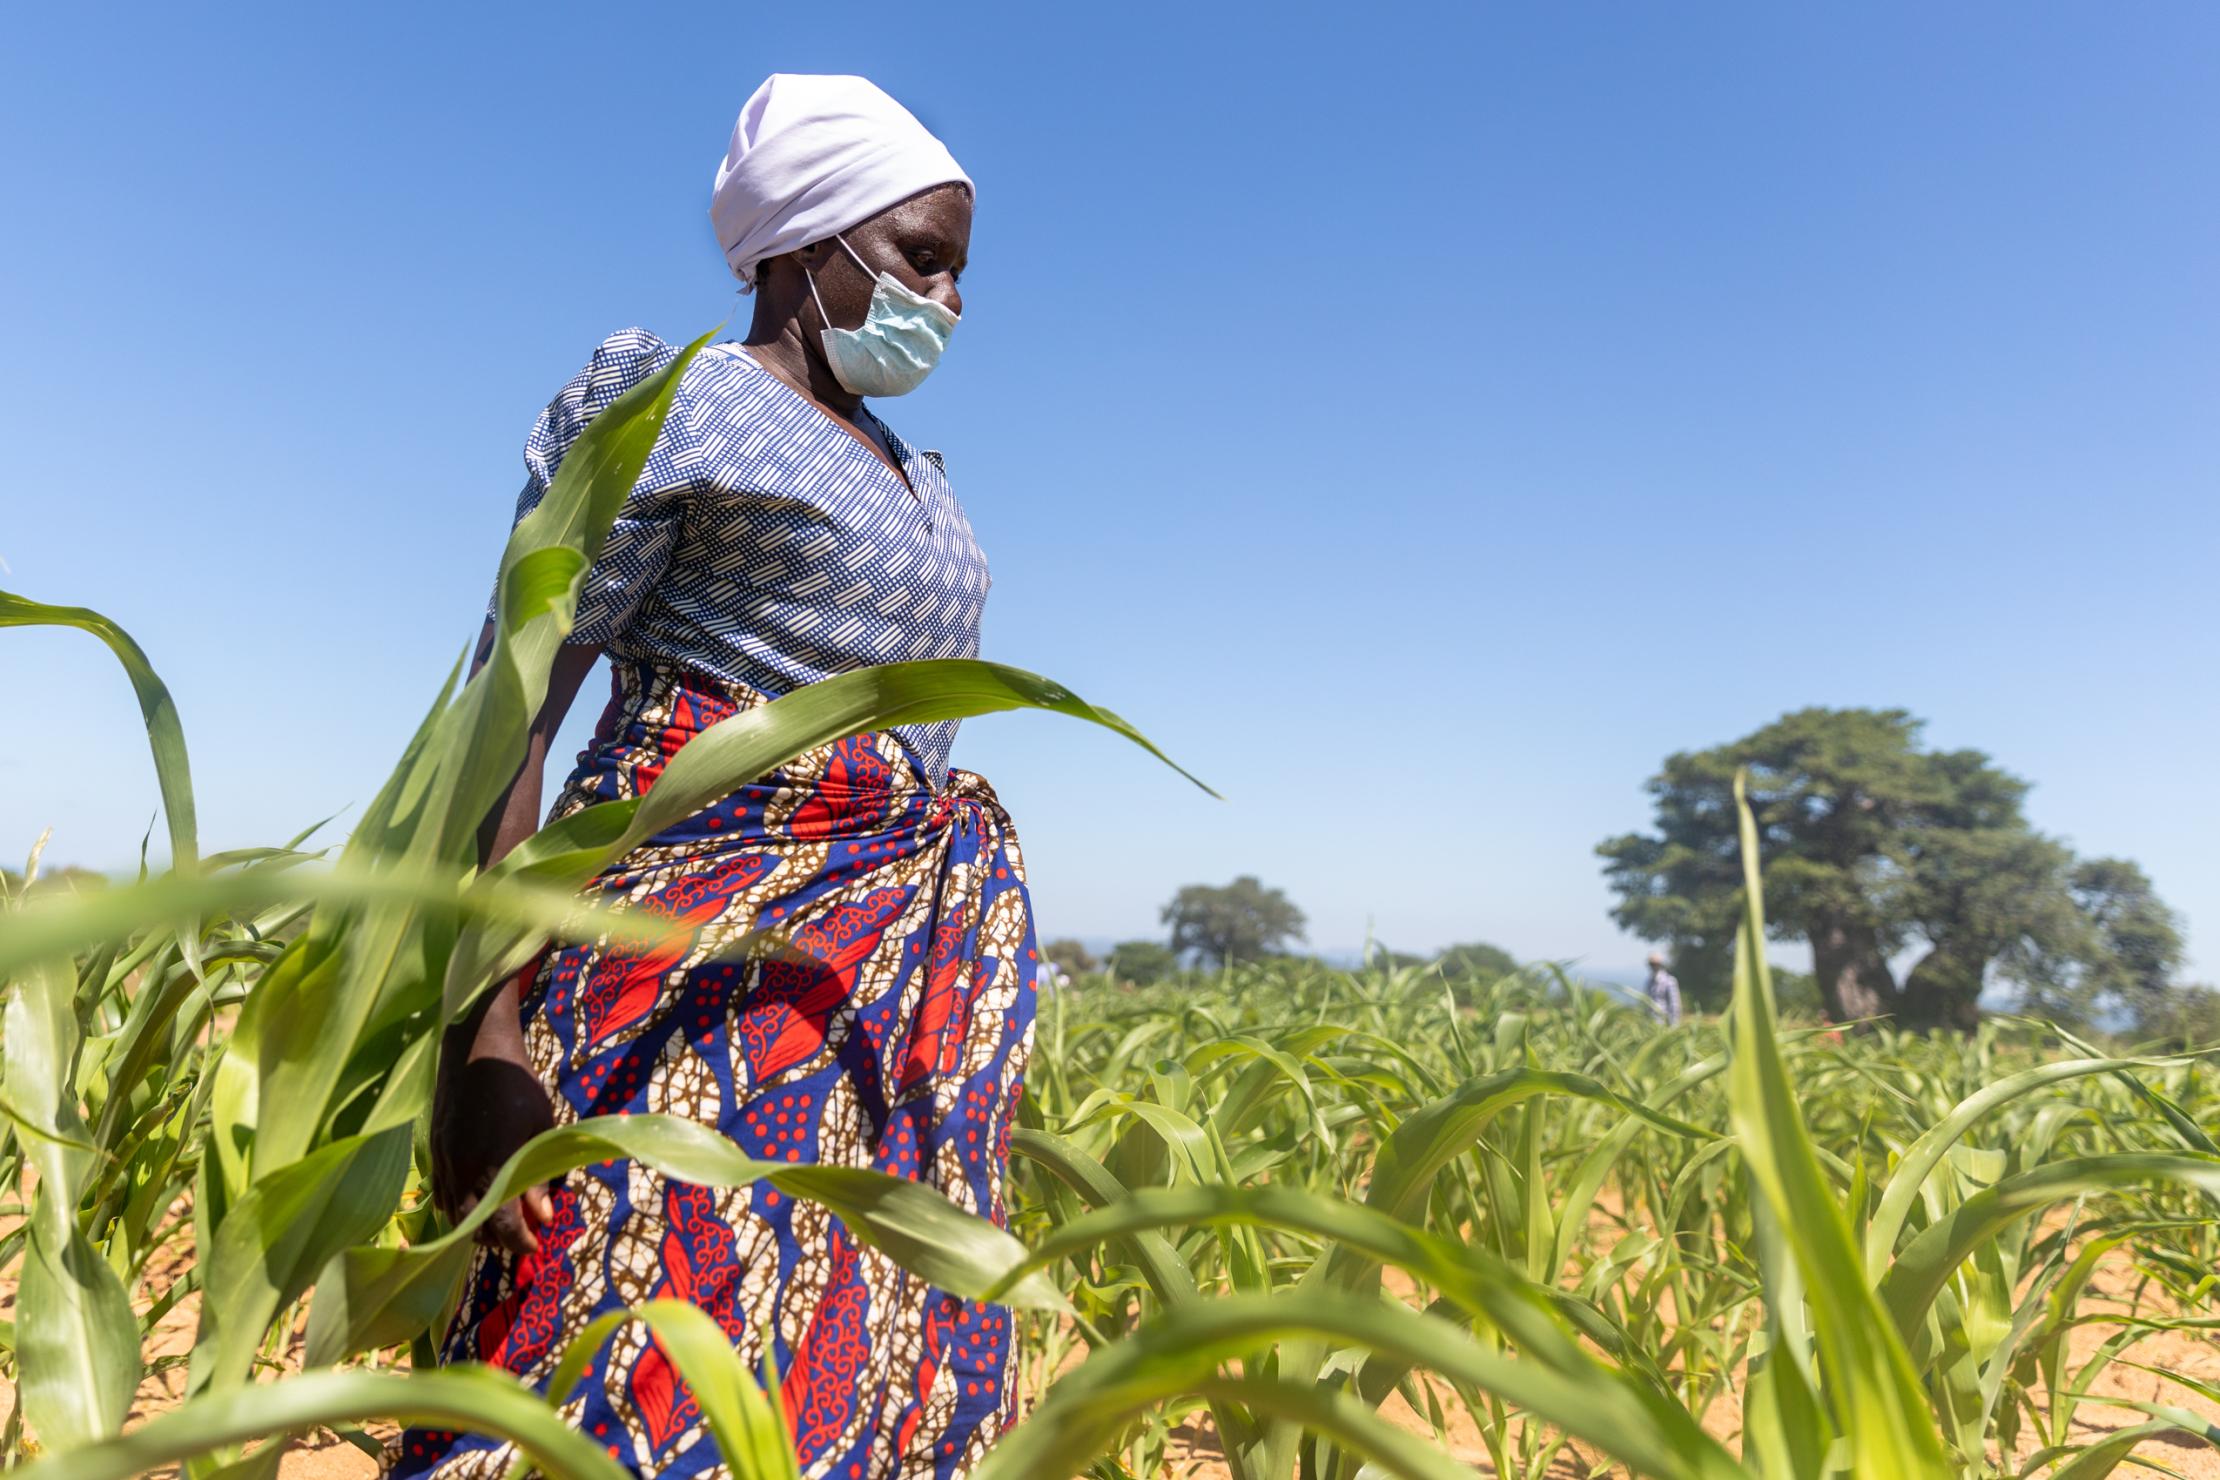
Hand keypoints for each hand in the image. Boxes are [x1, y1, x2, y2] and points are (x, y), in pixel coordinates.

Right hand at [431, 991, 562, 1257]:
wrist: (475, 1049)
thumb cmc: (517, 1084)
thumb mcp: (540, 1128)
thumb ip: (540, 1175)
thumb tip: (543, 1216)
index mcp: (491, 1167)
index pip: (502, 1225)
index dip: (519, 1242)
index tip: (534, 1246)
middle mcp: (460, 1171)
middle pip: (472, 1227)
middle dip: (497, 1238)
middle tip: (521, 1234)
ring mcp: (442, 1161)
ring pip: (452, 1214)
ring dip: (475, 1224)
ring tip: (500, 1220)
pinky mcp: (434, 1150)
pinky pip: (439, 1193)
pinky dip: (455, 1206)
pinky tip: (473, 1200)